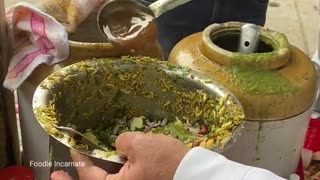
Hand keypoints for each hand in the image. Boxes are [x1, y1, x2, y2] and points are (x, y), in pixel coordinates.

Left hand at [51, 132, 188, 179]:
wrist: (193, 173)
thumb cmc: (166, 161)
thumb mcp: (141, 145)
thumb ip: (122, 141)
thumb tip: (118, 143)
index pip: (89, 175)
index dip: (78, 161)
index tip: (71, 150)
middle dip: (78, 175)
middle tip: (56, 176)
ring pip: (109, 179)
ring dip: (96, 172)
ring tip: (86, 161)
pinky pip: (122, 178)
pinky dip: (113, 170)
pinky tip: (114, 159)